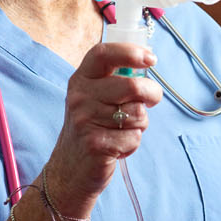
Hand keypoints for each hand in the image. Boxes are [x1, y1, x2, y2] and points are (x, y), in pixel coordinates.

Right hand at [38, 42, 160, 218]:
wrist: (69, 169)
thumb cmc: (91, 128)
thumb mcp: (93, 98)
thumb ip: (114, 80)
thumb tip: (147, 61)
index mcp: (80, 80)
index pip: (103, 54)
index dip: (130, 52)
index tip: (151, 58)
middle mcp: (80, 97)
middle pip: (132, 86)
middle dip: (152, 93)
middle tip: (152, 100)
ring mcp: (86, 120)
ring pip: (137, 113)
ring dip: (140, 124)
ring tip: (122, 130)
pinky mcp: (96, 144)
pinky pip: (134, 137)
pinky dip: (133, 144)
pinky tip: (117, 147)